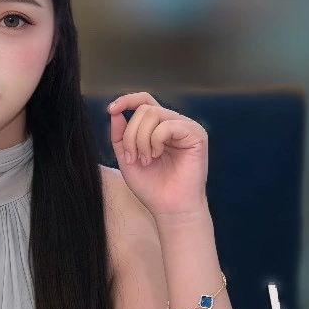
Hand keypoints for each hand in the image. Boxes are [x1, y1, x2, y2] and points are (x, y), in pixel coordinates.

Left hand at [108, 93, 208, 219]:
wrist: (170, 208)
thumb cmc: (152, 188)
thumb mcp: (127, 159)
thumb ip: (120, 136)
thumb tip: (115, 112)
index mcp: (159, 128)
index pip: (144, 101)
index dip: (127, 100)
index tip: (112, 109)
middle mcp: (174, 124)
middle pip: (144, 109)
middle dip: (131, 134)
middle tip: (134, 158)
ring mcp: (186, 128)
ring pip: (153, 113)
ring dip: (142, 139)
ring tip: (147, 160)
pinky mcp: (196, 134)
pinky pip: (167, 125)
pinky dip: (156, 140)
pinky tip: (157, 156)